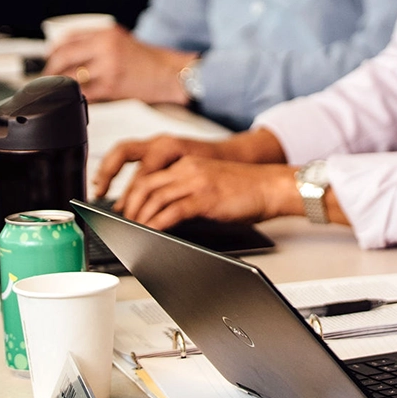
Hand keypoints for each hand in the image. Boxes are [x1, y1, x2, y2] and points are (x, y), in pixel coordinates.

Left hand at [43, 26, 193, 103]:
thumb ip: (100, 41)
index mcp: (107, 33)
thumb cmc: (150, 60)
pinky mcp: (111, 87)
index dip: (54, 47)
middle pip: (64, 55)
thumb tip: (71, 48)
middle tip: (48, 74)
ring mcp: (108, 67)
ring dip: (60, 83)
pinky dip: (75, 96)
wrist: (170, 74)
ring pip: (71, 76)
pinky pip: (84, 93)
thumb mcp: (124, 40)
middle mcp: (105, 47)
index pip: (70, 36)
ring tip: (58, 88)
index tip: (50, 55)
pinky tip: (73, 98)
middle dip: (51, 67)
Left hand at [115, 155, 297, 228]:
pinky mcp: (206, 197)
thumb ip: (188, 194)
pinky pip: (173, 210)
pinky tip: (152, 231)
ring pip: (155, 196)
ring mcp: (196, 182)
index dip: (131, 194)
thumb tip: (167, 215)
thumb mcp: (211, 186)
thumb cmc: (247, 190)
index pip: (148, 176)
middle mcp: (188, 169)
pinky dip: (157, 222)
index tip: (125, 209)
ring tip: (134, 230)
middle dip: (129, 206)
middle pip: (145, 184)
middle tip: (124, 223)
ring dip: (140, 216)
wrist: (272, 187)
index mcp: (188, 165)